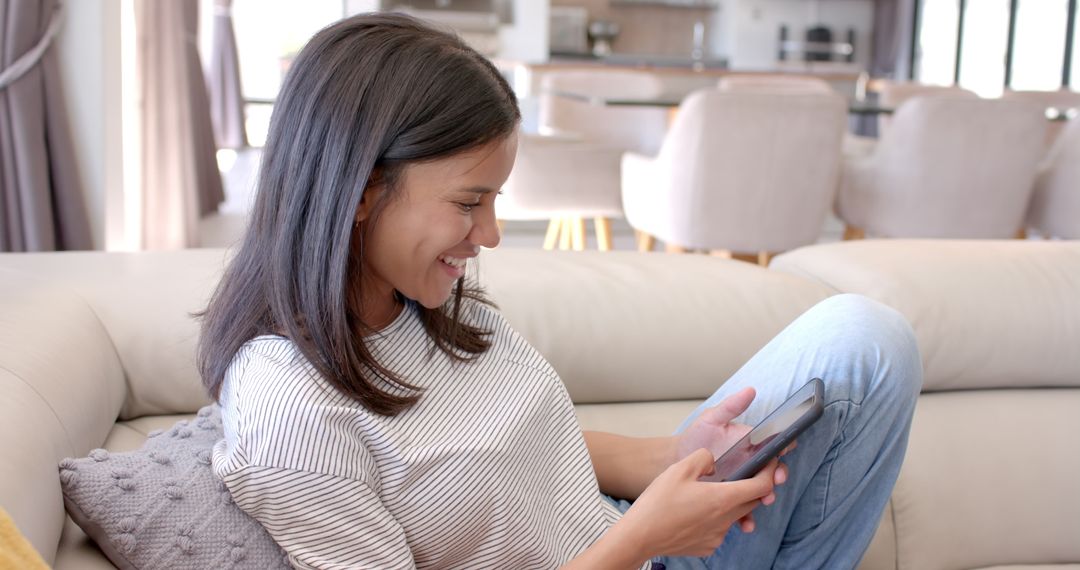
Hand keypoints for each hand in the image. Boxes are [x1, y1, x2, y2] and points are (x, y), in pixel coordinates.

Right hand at [615, 448, 782, 559]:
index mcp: (722, 498)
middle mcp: (725, 520)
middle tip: (742, 473)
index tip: (770, 463)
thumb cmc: (657, 503)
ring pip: (735, 515)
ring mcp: (717, 536)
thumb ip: (704, 458)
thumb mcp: (679, 468)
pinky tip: (695, 512)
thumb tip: (714, 463)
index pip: (762, 486)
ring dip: (731, 503)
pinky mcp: (707, 546)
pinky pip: (720, 529)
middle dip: (753, 486)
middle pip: (752, 501)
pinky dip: (715, 518)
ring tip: (708, 493)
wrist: (639, 536)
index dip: (771, 472)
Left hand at [674, 387, 794, 532]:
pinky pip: (743, 510)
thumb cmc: (695, 438)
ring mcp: (742, 483)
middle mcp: (751, 464)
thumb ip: (731, 407)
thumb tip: (750, 390)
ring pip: (761, 492)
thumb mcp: (711, 419)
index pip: (775, 444)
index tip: (786, 448)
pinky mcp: (731, 499)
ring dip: (765, 498)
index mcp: (751, 444)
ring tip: (762, 502)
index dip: (785, 445)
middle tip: (774, 481)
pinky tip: (745, 524)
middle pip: (774, 471)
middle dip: (778, 476)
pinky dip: (747, 518)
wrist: (674, 462)